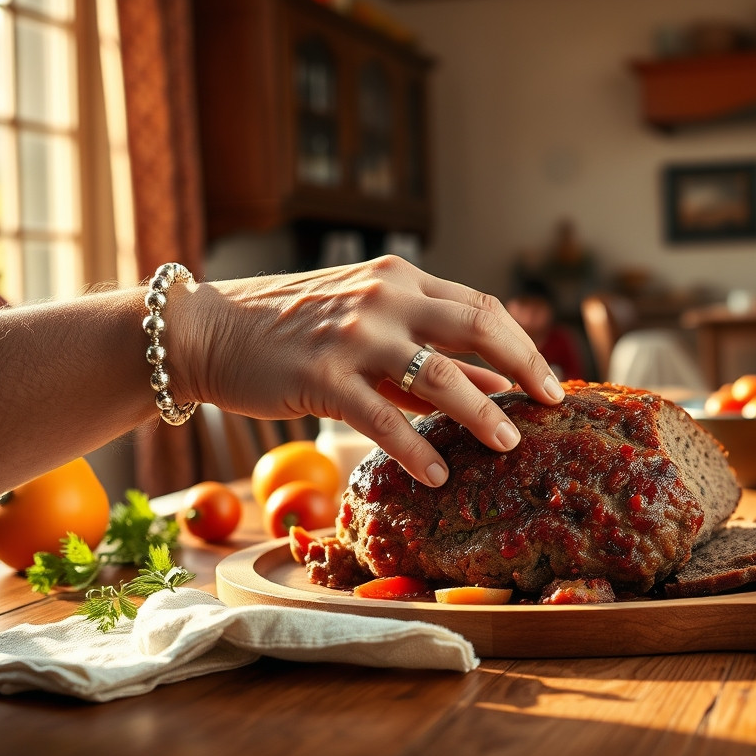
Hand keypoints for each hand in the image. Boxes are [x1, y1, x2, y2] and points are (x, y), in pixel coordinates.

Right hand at [172, 256, 563, 488]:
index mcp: (399, 280)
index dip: (524, 346)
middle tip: (549, 407)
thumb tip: (497, 380)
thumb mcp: (368, 327)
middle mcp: (384, 299)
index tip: (550, 382)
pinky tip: (437, 476)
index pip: (482, 307)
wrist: (204, 330)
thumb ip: (429, 350)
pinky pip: (384, 418)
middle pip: (477, 328)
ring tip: (507, 445)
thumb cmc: (292, 330)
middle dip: (524, 369)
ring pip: (438, 376)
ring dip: (481, 413)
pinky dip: (416, 449)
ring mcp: (354, 336)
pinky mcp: (321, 377)